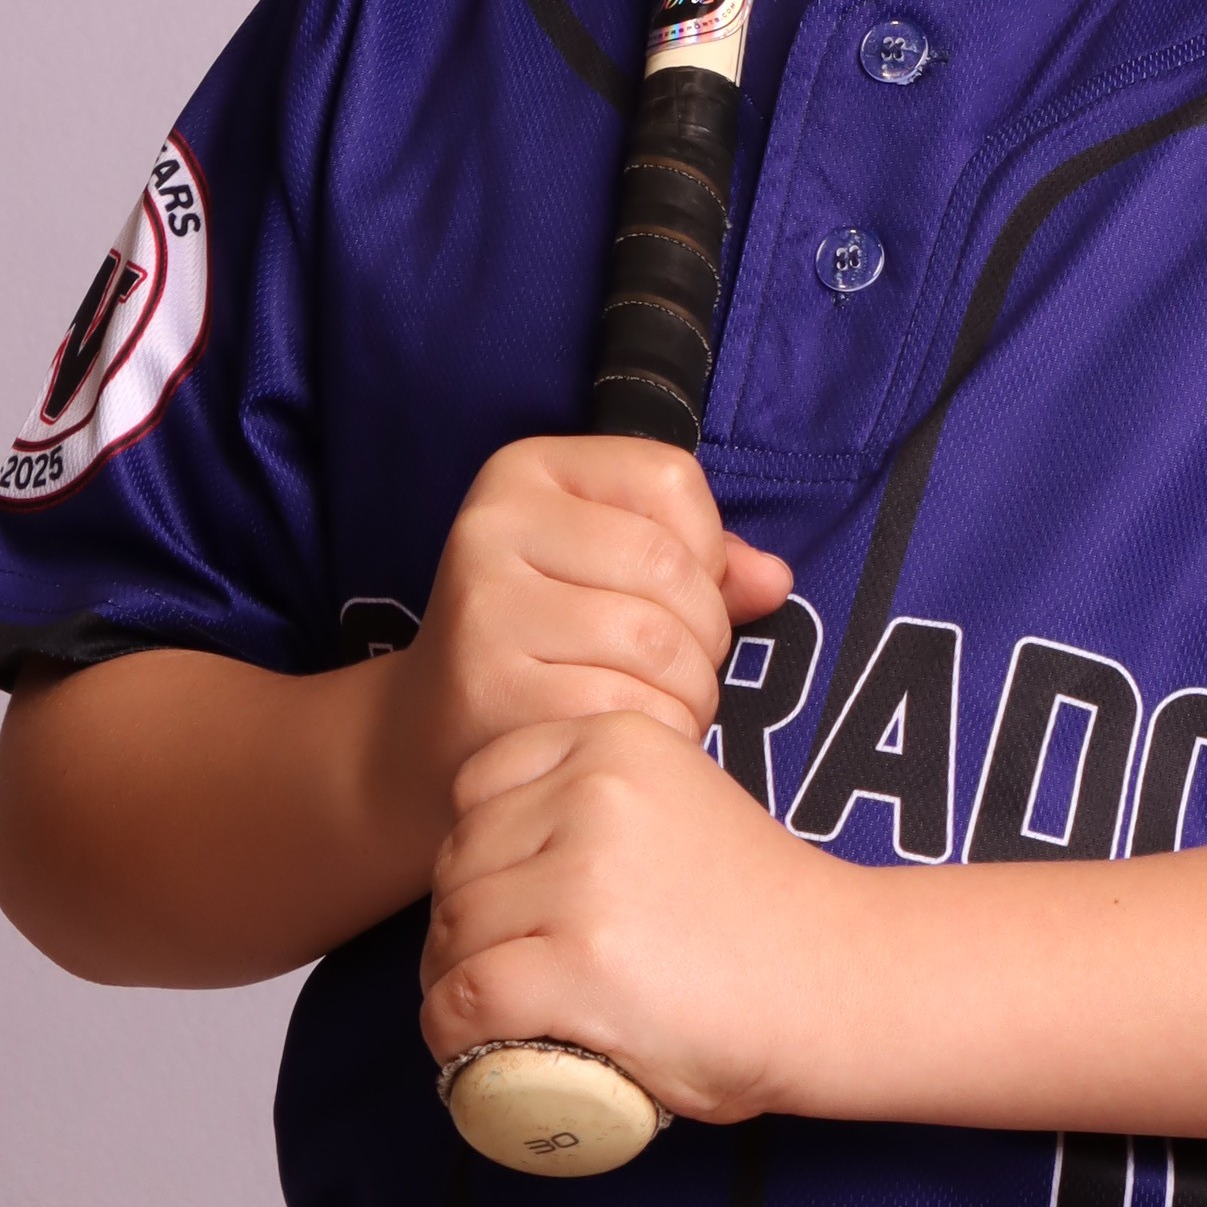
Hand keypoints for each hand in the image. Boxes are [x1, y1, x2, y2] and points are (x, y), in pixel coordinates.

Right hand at [372, 436, 791, 851]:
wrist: (432, 737)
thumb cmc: (547, 643)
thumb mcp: (610, 572)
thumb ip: (702, 563)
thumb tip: (774, 580)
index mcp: (526, 470)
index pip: (670, 478)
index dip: (706, 548)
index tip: (682, 596)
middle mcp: (493, 523)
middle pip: (668, 564)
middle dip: (706, 634)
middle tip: (683, 673)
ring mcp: (485, 604)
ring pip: (655, 640)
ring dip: (689, 692)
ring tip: (662, 706)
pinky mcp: (491, 686)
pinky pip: (623, 705)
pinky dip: (654, 731)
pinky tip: (627, 736)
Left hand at [420, 709, 865, 1128]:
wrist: (841, 983)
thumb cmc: (763, 915)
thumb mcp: (682, 805)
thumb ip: (605, 802)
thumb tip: (508, 855)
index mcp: (616, 742)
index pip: (479, 782)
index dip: (481, 851)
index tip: (514, 903)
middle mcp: (593, 792)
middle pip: (460, 863)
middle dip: (464, 925)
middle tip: (505, 975)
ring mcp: (582, 878)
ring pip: (454, 932)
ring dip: (454, 983)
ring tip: (496, 1018)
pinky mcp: (575, 965)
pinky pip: (466, 998)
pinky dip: (454, 1034)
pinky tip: (474, 1051)